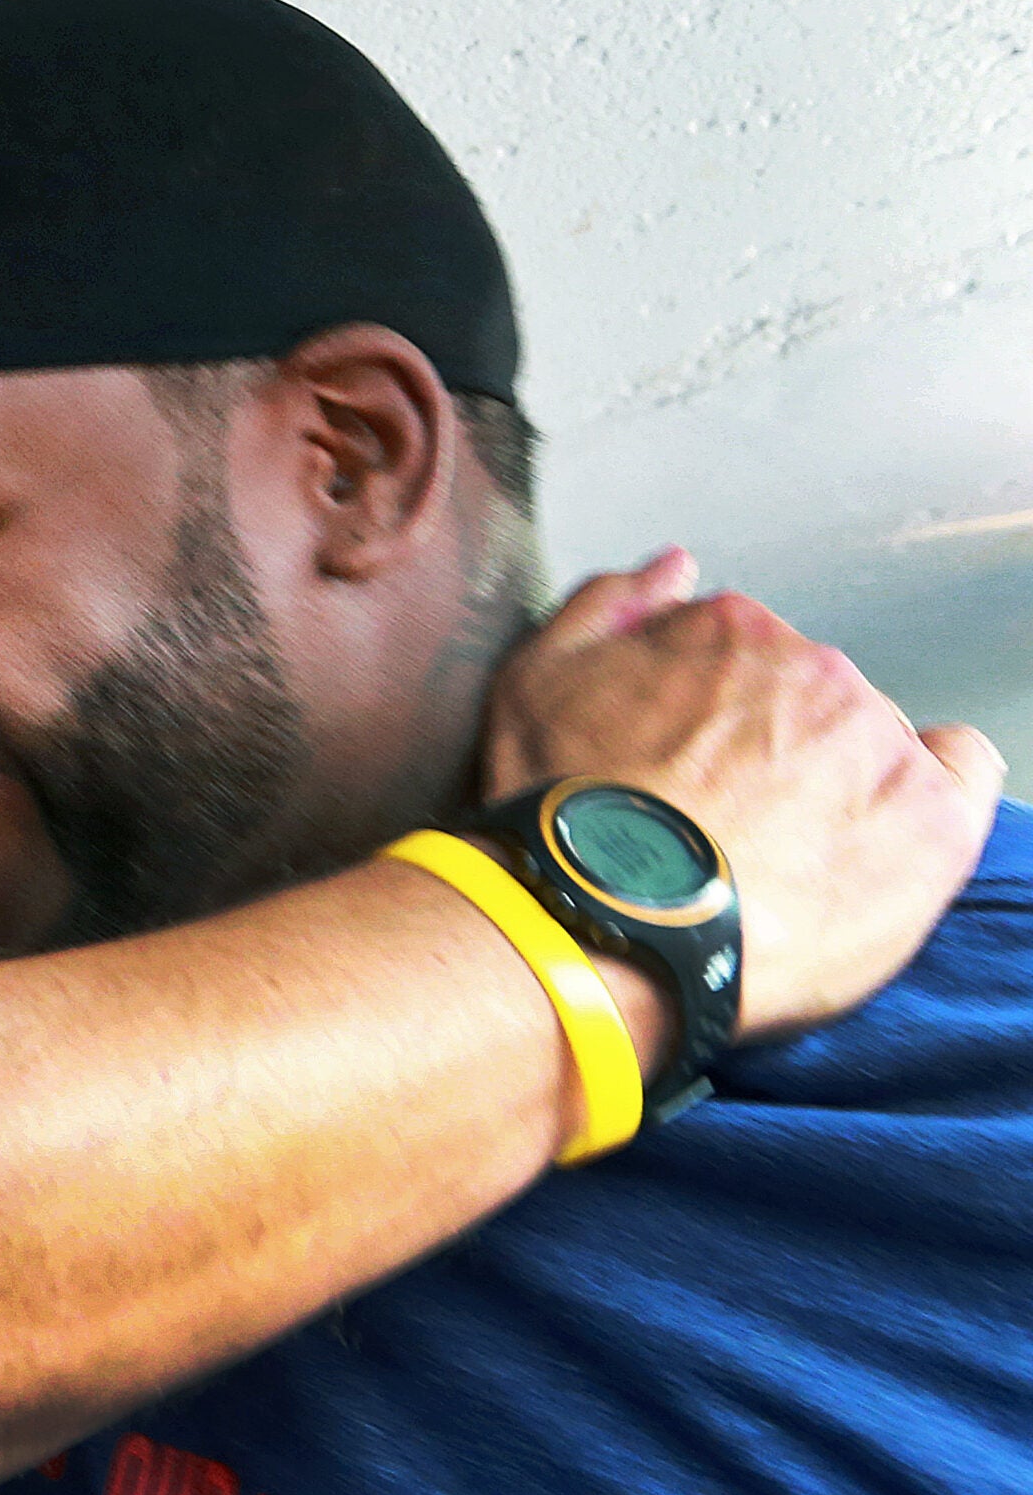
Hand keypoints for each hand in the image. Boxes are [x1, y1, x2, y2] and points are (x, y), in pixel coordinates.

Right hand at [484, 548, 1005, 1039]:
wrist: (601, 923)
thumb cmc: (562, 814)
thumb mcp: (533, 684)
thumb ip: (607, 608)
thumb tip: (673, 571)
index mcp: (729, 629)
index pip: (743, 655)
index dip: (710, 716)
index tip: (687, 765)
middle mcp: (814, 668)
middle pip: (813, 699)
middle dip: (778, 749)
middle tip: (728, 821)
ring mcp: (879, 741)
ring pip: (876, 743)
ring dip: (842, 783)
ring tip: (783, 856)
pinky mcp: (931, 818)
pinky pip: (962, 776)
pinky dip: (934, 794)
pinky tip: (883, 834)